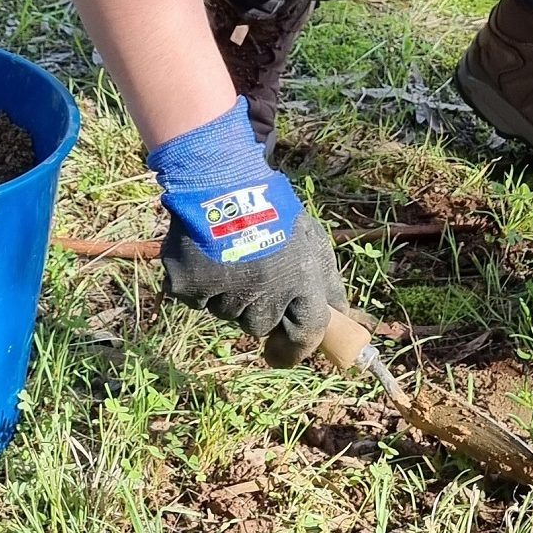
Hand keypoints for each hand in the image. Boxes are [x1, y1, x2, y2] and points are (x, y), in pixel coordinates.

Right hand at [160, 208, 348, 365]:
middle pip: (261, 325)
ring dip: (230, 294)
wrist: (218, 178)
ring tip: (230, 254)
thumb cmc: (272, 208)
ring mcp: (224, 292)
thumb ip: (327, 284)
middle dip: (259, 308)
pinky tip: (206, 255)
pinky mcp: (189, 289)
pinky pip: (199, 301)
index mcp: (300, 279)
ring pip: (228, 313)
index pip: (306, 333)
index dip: (296, 349)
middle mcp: (264, 292)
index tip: (282, 353)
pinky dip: (201, 285)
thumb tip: (343, 320)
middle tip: (254, 271)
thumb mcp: (312, 240)